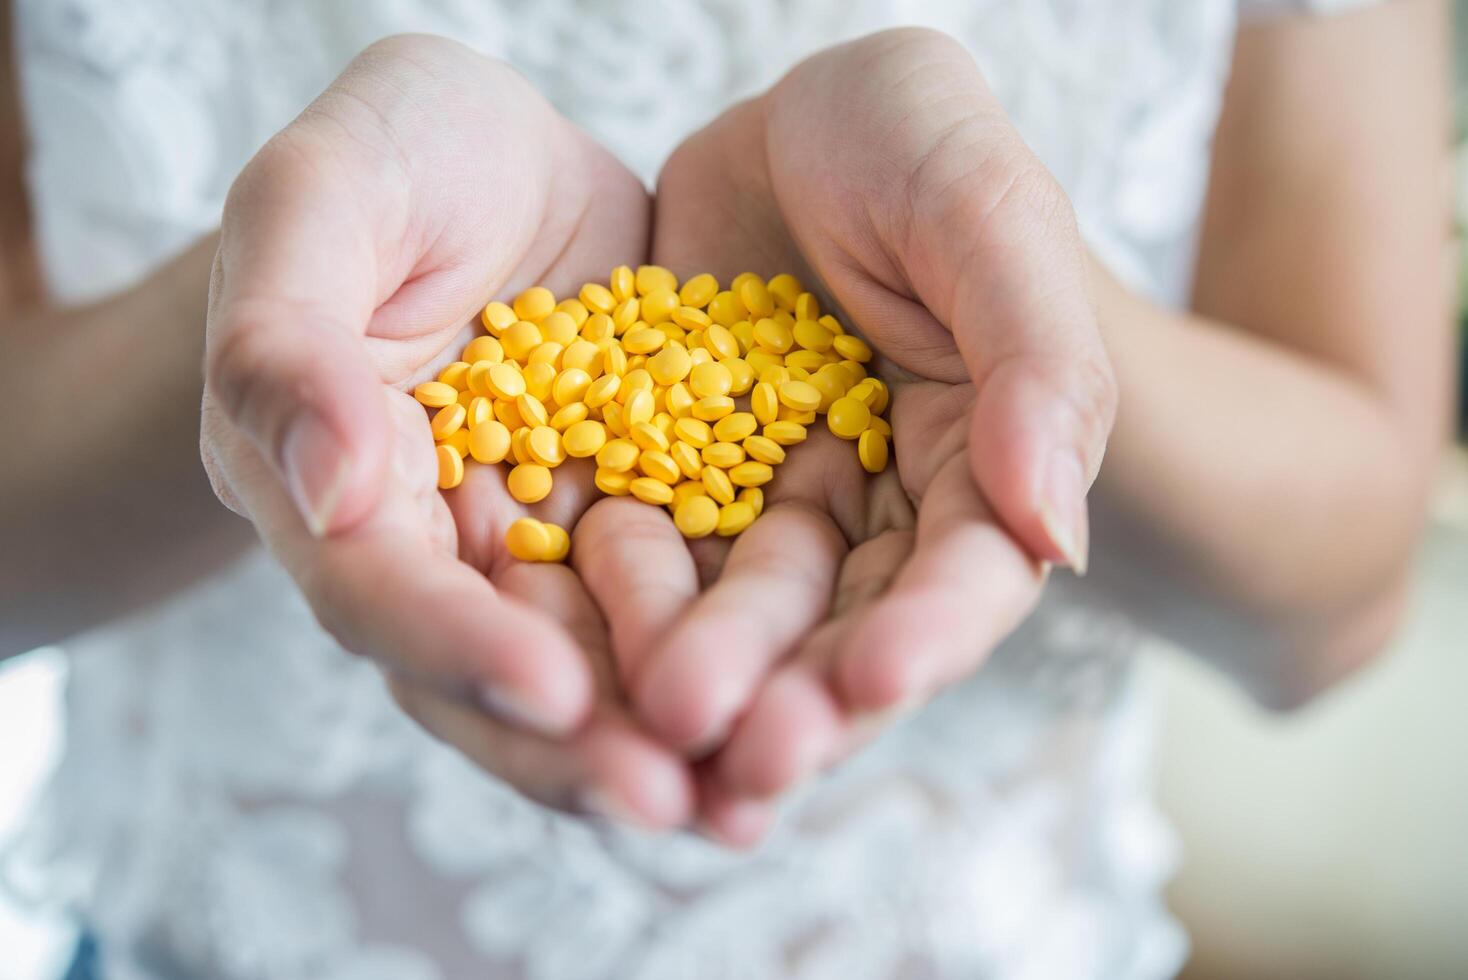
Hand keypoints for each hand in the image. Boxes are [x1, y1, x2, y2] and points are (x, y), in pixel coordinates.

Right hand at [201, 36, 693, 827]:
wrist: (505, 152)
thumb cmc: (392, 158)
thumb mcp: (323, 201)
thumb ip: (290, 339)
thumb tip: (324, 492)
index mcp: (336, 484)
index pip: (381, 591)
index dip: (457, 647)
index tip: (553, 689)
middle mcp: (442, 545)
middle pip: (493, 672)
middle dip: (578, 744)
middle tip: (671, 798)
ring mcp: (548, 542)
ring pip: (599, 663)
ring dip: (668, 739)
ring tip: (749, 798)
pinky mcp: (645, 516)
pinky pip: (690, 603)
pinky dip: (739, 660)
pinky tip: (805, 711)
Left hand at [638, 28, 1116, 841]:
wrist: (784, 120)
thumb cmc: (910, 140)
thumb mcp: (983, 207)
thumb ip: (1037, 358)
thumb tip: (1053, 532)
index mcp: (978, 454)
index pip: (969, 568)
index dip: (931, 630)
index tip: (876, 675)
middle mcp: (880, 501)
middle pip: (849, 622)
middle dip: (805, 696)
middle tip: (749, 760)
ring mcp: (775, 500)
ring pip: (745, 614)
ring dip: (709, 682)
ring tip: (660, 742)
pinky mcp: (678, 484)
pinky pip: (649, 558)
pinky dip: (620, 614)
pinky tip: (580, 665)